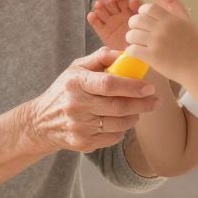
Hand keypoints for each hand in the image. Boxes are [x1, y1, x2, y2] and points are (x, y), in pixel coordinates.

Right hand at [22, 47, 159, 153]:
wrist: (42, 121)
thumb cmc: (65, 90)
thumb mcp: (76, 68)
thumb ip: (101, 57)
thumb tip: (126, 54)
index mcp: (75, 83)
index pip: (108, 84)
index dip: (131, 86)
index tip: (149, 87)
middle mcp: (76, 106)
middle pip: (117, 106)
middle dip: (141, 104)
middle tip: (155, 100)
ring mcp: (79, 127)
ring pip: (119, 124)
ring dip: (134, 117)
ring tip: (138, 110)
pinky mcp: (83, 143)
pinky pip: (113, 137)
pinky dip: (122, 130)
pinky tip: (120, 121)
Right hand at [86, 0, 140, 53]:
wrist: (136, 58)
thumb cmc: (144, 42)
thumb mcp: (147, 28)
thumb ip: (142, 15)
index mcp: (131, 10)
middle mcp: (120, 13)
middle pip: (113, 0)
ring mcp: (110, 21)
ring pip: (103, 8)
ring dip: (100, 4)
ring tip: (99, 5)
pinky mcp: (103, 31)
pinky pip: (96, 22)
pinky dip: (93, 18)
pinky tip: (92, 16)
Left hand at [126, 0, 197, 82]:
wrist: (196, 67)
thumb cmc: (191, 44)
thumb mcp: (185, 20)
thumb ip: (172, 4)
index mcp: (170, 18)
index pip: (148, 8)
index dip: (142, 13)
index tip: (144, 20)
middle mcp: (163, 28)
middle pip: (136, 20)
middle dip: (133, 25)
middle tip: (138, 31)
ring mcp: (156, 42)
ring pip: (131, 35)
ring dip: (131, 38)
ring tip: (136, 42)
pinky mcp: (152, 57)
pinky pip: (132, 49)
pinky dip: (131, 51)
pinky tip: (137, 53)